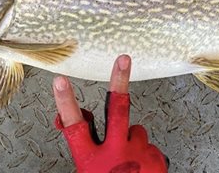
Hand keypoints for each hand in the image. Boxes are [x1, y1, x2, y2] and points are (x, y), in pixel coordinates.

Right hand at [53, 55, 167, 172]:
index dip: (66, 103)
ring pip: (135, 129)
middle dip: (119, 80)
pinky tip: (140, 169)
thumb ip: (84, 143)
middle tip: (123, 58)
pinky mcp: (158, 158)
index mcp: (91, 161)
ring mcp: (139, 155)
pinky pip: (149, 145)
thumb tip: (70, 118)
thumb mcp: (87, 169)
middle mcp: (116, 154)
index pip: (74, 128)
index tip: (60, 81)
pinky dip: (144, 153)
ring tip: (127, 162)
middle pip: (117, 109)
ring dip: (131, 138)